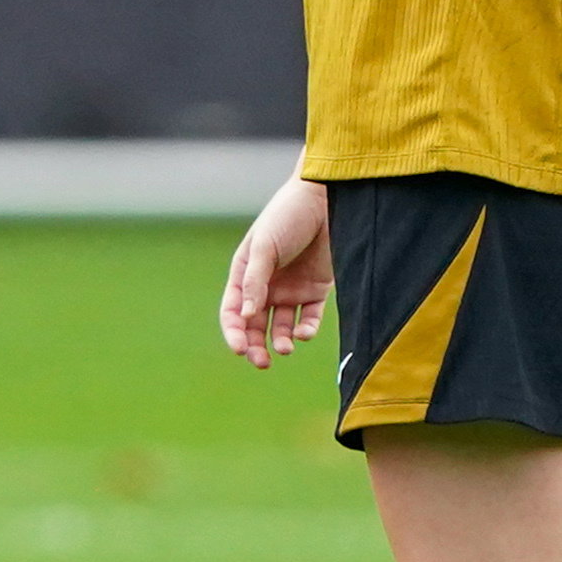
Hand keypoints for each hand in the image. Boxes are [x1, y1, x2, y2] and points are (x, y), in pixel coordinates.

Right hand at [221, 176, 334, 368]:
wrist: (327, 199)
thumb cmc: (288, 216)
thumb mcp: (265, 247)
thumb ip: (255, 281)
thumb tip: (246, 317)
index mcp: (245, 274)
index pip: (234, 312)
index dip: (234, 333)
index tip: (240, 349)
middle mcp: (266, 285)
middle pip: (255, 326)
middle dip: (255, 346)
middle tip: (262, 361)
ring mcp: (291, 289)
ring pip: (282, 327)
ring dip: (281, 341)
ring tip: (285, 348)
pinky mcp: (316, 289)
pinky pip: (309, 318)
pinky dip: (306, 330)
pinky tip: (304, 333)